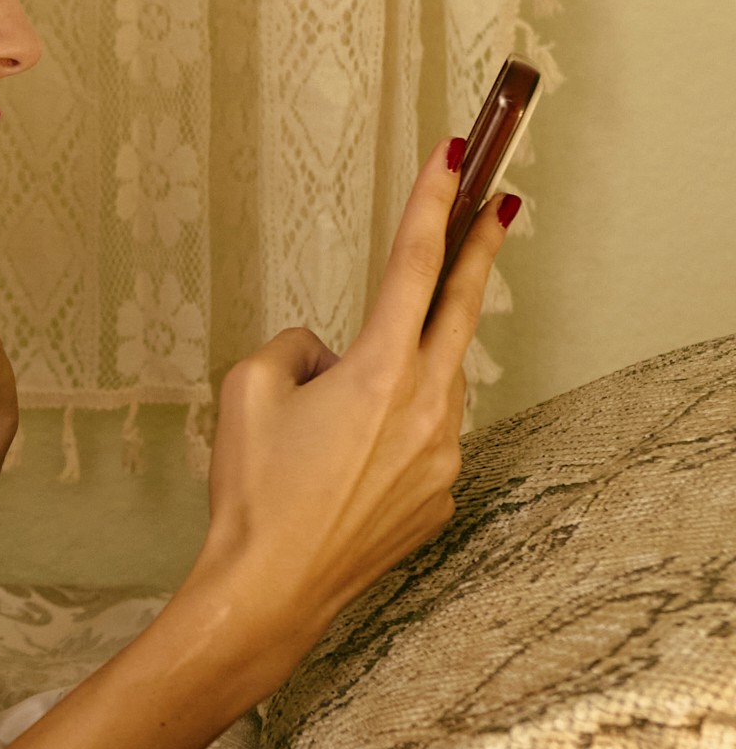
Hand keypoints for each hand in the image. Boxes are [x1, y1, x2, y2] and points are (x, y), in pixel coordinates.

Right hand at [195, 139, 519, 681]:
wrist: (268, 590)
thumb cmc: (253, 492)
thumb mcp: (248, 388)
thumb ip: (295, 345)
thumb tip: (328, 354)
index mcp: (383, 371)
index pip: (415, 264)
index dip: (434, 202)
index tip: (452, 158)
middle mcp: (429, 408)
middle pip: (461, 308)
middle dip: (480, 248)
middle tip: (500, 203)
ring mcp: (442, 458)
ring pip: (432, 383)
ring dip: (401, 372)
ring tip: (332, 417)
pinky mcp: (438, 498)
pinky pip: (421, 440)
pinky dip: (391, 433)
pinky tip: (342, 467)